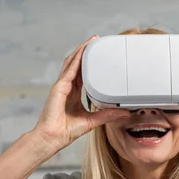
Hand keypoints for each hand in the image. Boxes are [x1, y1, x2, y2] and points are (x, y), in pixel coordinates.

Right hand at [31, 35, 129, 152]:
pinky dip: (76, 60)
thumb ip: (108, 115)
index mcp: (73, 93)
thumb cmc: (67, 131)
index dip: (88, 62)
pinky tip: (82, 52)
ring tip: (91, 41)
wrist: (53, 138)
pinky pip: (69, 71)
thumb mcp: (93, 120)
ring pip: (71, 63)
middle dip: (85, 51)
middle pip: (75, 64)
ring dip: (81, 51)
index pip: (81, 72)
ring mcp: (61, 86)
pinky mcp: (59, 88)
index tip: (98, 53)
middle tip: (96, 41)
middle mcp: (66, 86)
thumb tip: (125, 112)